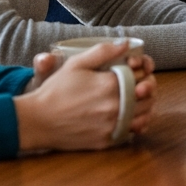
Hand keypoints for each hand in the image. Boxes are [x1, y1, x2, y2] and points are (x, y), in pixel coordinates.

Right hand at [14, 39, 159, 151]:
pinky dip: (136, 125)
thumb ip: (104, 51)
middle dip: (148, 88)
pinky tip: (131, 118)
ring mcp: (111, 125)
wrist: (37, 120)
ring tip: (137, 101)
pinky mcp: (106, 141)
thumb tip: (128, 44)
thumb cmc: (55, 90)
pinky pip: (131, 132)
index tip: (137, 71)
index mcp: (110, 84)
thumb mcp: (77, 63)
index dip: (143, 72)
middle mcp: (114, 106)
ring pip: (143, 115)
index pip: (141, 76)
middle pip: (147, 96)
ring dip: (145, 106)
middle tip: (141, 85)